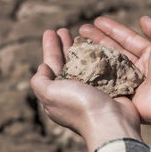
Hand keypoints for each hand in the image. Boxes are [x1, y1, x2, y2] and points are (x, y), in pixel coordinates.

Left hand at [30, 29, 141, 151]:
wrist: (111, 122)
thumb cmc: (79, 106)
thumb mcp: (49, 94)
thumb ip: (39, 81)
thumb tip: (42, 67)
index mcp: (57, 93)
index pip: (50, 65)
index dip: (49, 48)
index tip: (49, 31)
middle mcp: (73, 91)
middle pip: (66, 62)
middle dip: (63, 45)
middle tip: (63, 29)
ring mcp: (91, 89)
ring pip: (84, 62)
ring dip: (81, 47)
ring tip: (81, 32)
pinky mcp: (109, 87)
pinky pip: (102, 66)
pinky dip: (99, 54)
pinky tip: (99, 43)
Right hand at [79, 16, 150, 143]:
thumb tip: (143, 19)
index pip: (127, 39)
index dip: (112, 29)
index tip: (96, 21)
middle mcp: (139, 69)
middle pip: (114, 50)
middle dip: (98, 39)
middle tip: (80, 30)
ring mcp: (129, 83)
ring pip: (107, 65)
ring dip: (93, 55)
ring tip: (76, 44)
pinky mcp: (122, 96)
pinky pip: (105, 82)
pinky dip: (94, 74)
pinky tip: (80, 66)